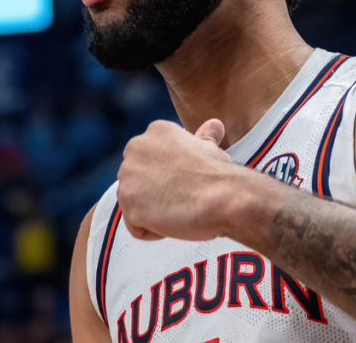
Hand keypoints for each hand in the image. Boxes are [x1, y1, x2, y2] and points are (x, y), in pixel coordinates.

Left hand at [117, 119, 263, 241]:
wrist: (226, 197)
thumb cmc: (220, 176)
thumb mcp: (211, 148)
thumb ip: (203, 137)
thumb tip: (213, 125)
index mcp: (155, 132)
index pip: (149, 162)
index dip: (169, 178)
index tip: (186, 181)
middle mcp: (136, 149)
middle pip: (137, 183)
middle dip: (157, 194)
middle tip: (182, 196)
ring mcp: (129, 177)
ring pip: (135, 206)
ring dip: (156, 213)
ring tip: (180, 207)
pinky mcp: (129, 205)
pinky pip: (136, 227)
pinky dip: (154, 231)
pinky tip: (174, 219)